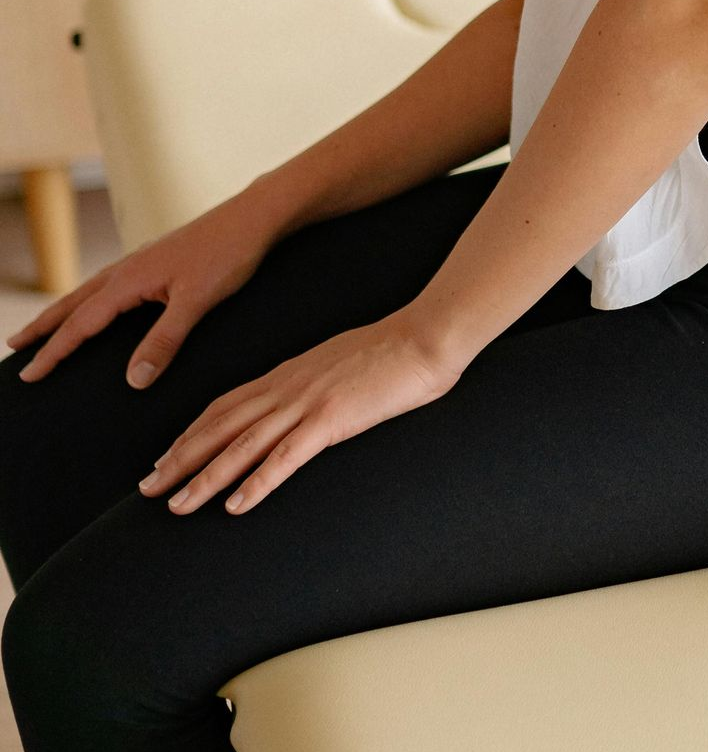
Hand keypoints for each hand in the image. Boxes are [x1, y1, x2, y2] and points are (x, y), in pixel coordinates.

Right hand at [8, 190, 284, 389]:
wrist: (256, 215)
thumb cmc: (229, 254)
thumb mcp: (197, 301)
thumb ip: (165, 341)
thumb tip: (133, 381)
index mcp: (130, 280)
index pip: (81, 324)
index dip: (54, 351)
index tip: (28, 375)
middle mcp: (129, 268)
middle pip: (75, 302)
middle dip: (44, 326)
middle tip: (14, 346)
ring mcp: (144, 260)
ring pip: (92, 290)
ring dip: (65, 309)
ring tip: (46, 326)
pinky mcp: (160, 257)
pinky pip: (113, 282)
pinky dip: (94, 297)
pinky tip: (103, 302)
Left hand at [138, 311, 460, 515]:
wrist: (428, 333)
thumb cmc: (397, 348)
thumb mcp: (344, 361)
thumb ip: (319, 382)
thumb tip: (310, 402)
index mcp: (291, 372)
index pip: (226, 404)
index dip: (191, 432)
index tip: (166, 456)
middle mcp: (289, 386)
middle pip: (221, 425)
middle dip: (181, 458)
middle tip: (148, 487)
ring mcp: (308, 401)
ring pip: (242, 444)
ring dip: (205, 477)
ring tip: (176, 505)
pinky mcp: (332, 418)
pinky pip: (286, 456)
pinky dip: (257, 481)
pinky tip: (236, 505)